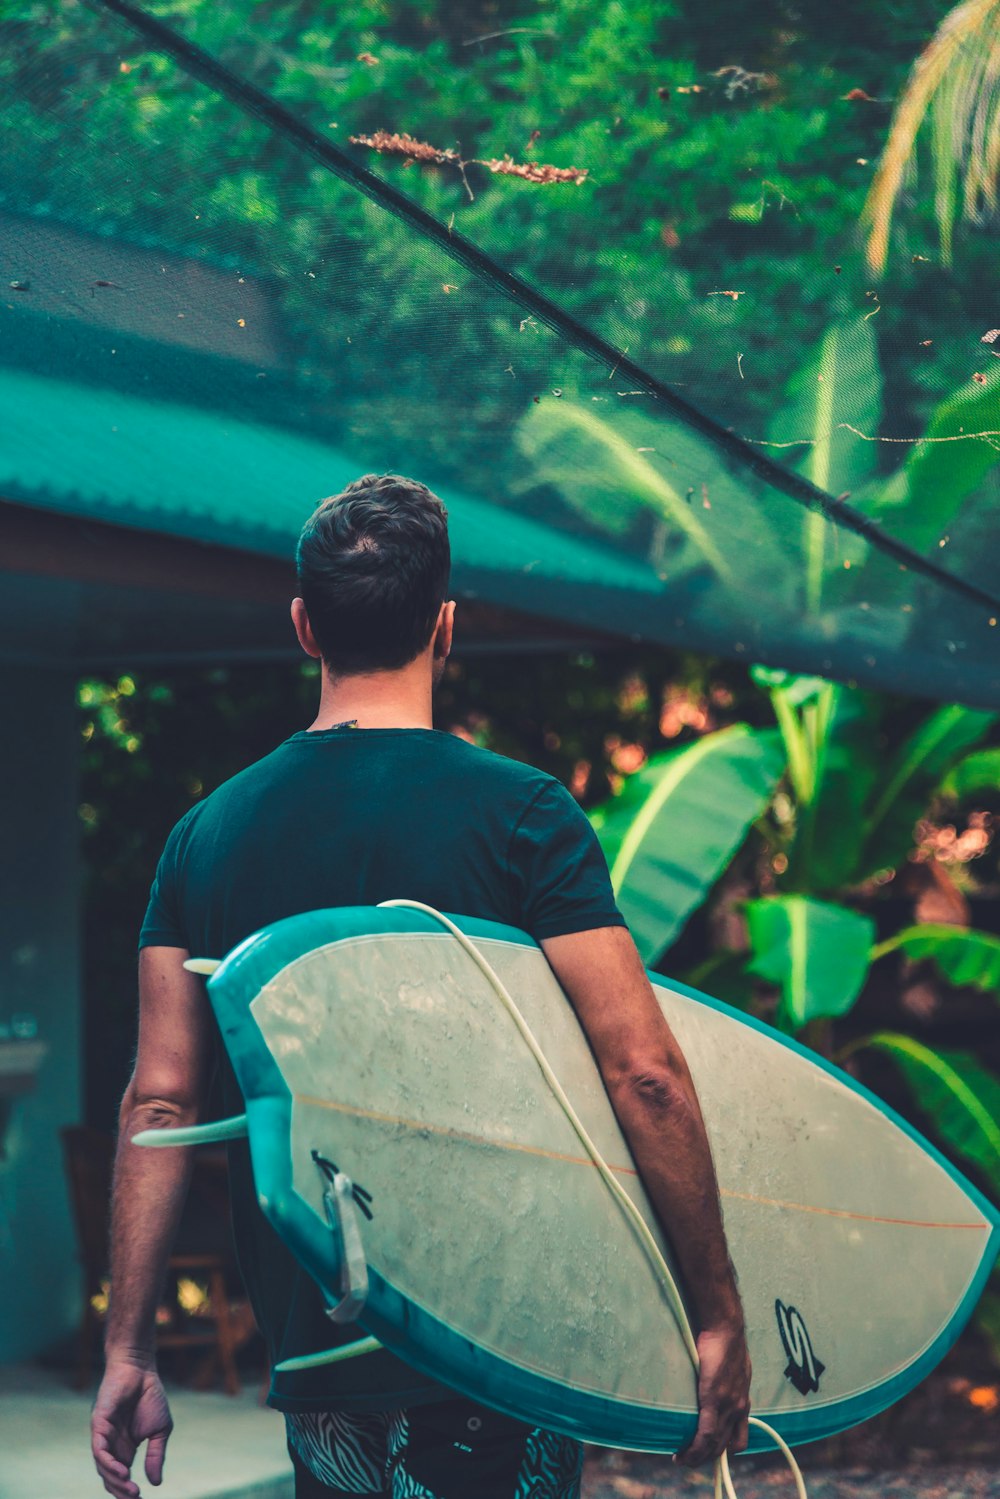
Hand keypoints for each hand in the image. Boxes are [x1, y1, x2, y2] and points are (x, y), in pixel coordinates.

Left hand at [91, 1358, 172, 1498]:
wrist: (141, 1368)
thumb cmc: (150, 1395)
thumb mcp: (160, 1430)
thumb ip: (156, 1455)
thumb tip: (156, 1483)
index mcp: (124, 1449)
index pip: (121, 1479)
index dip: (128, 1493)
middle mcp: (111, 1446)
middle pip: (110, 1478)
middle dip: (121, 1493)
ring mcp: (103, 1436)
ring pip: (103, 1468)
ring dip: (116, 1482)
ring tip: (132, 1490)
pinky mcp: (98, 1424)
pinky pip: (99, 1451)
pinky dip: (109, 1464)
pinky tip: (123, 1472)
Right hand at [676, 1322, 751, 1466]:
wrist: (725, 1327)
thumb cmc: (725, 1339)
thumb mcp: (734, 1365)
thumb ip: (727, 1378)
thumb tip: (713, 1378)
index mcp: (743, 1400)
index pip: (738, 1437)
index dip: (724, 1448)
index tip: (708, 1451)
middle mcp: (739, 1408)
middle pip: (724, 1446)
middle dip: (707, 1457)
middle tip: (689, 1458)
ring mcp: (728, 1406)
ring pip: (714, 1445)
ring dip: (697, 1457)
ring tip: (681, 1459)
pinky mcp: (714, 1400)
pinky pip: (705, 1434)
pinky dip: (694, 1449)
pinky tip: (682, 1454)